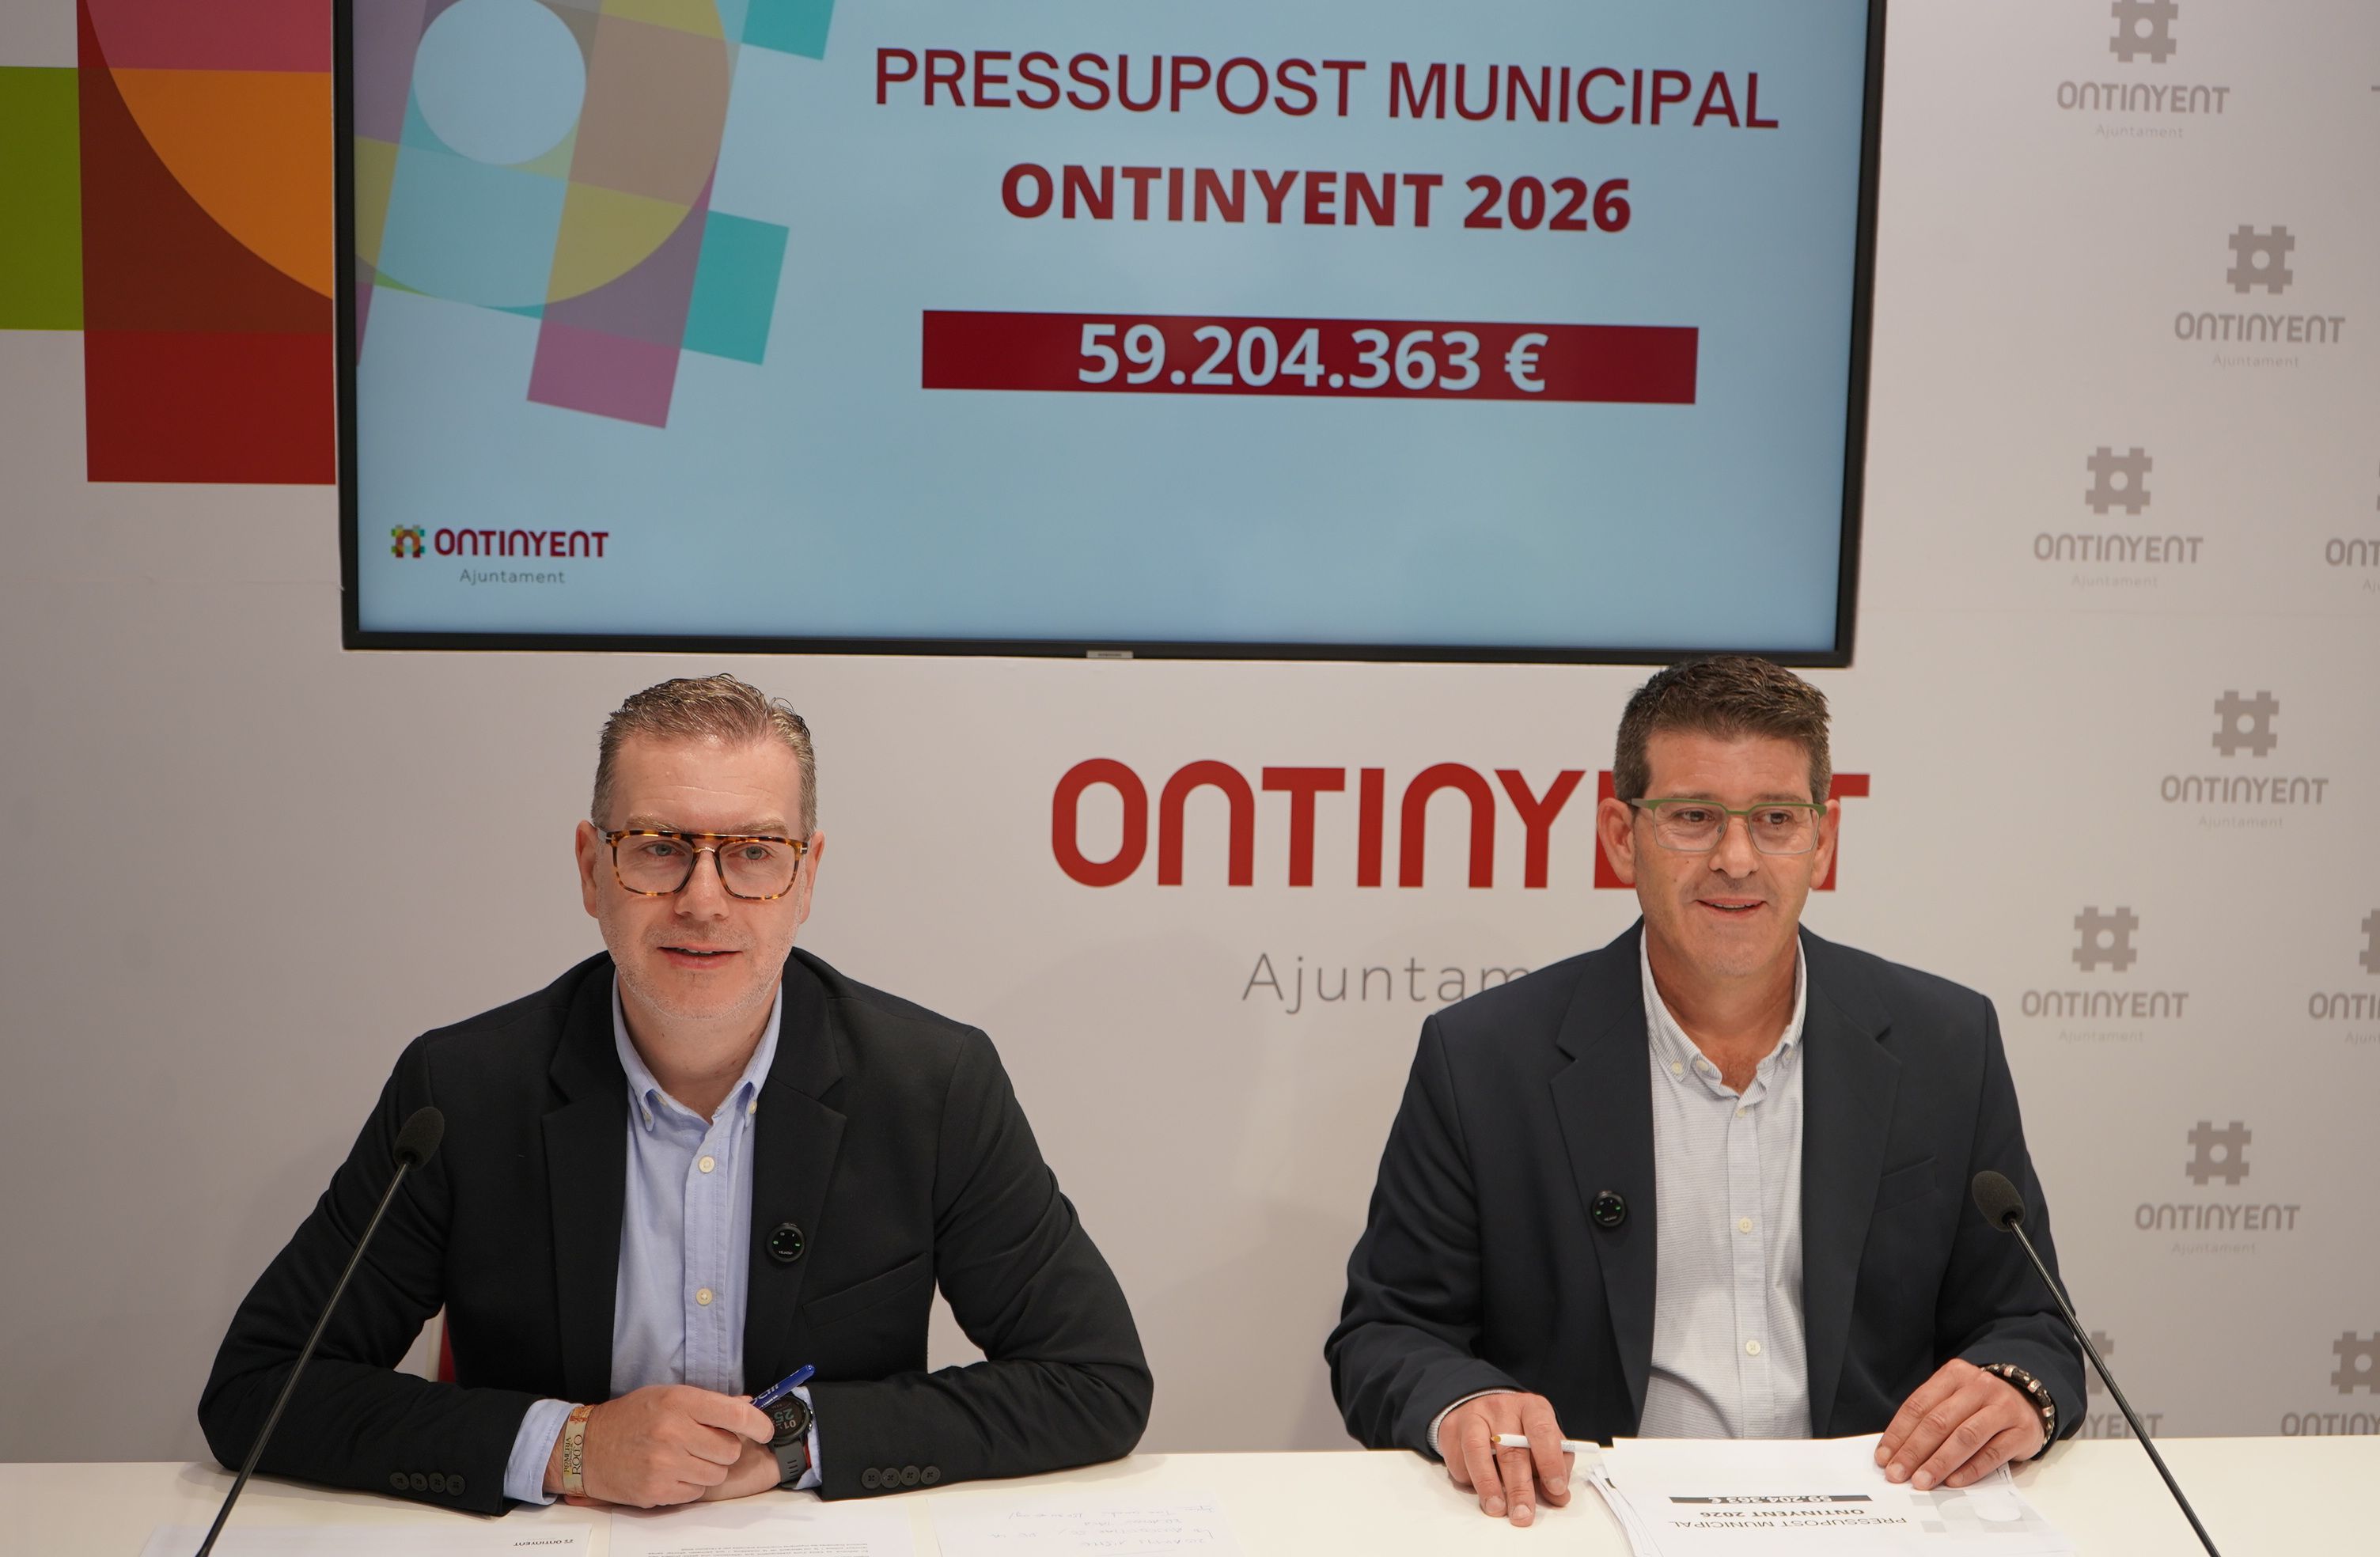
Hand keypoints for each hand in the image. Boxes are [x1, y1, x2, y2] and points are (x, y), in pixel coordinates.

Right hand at [549, 1384, 772, 1508]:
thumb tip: (749, 1408)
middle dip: (725, 1448)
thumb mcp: (669, 1396)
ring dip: (709, 1468)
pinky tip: (672, 1471)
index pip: (735, 1415)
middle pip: (730, 1449)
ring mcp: (665, 1464)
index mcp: (679, 1402)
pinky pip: (696, 1492)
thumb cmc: (631, 1418)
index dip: (758, 1424)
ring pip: (716, 1474)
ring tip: (686, 1457)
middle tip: (706, 1443)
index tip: (764, 1429)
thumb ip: (709, 1403)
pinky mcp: (658, 1490)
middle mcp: (673, 1432)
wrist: (587, 1448)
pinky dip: (691, 1484)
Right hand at [1442, 1393, 1574, 1525]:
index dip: (1550, 1461)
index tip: (1555, 1488)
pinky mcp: (1451, 1428)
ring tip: (1497, 1509)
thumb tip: (1559, 1496)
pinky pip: (1458, 1459)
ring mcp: (1473, 1415)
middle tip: (1523, 1514)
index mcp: (1531, 1408)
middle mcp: (1502, 1407)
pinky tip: (1479, 1490)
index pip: (1542, 1430)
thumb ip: (1555, 1468)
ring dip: (1488, 1485)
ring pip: (1477, 1450)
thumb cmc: (1519, 1432)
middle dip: (1519, 1487)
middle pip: (1510, 1448)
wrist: (1482, 1412)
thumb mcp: (1543, 1443)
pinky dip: (1469, 1480)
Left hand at [1875, 1360, 2045, 1491]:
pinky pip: (1993, 1453)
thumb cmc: (1979, 1405)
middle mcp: (1979, 1386)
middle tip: (1897, 1474)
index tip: (1883, 1458)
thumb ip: (1929, 1418)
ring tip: (1921, 1481)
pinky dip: (1970, 1469)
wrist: (2028, 1401)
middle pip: (1939, 1421)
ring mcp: (2003, 1407)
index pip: (1919, 1405)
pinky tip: (1953, 1482)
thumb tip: (1896, 1453)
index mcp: (1954, 1374)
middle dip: (1914, 1451)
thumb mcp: (1953, 1399)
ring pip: (1965, 1437)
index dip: (1898, 1433)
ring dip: (1940, 1462)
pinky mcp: (2021, 1431)